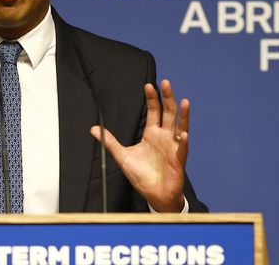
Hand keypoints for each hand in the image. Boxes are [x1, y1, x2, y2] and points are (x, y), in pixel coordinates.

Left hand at [90, 79, 188, 211]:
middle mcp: (165, 137)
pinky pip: (182, 149)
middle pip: (168, 113)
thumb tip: (94, 129)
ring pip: (180, 126)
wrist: (154, 195)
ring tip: (184, 101)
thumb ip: (110, 141)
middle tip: (165, 83)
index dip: (152, 99)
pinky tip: (184, 133)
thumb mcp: (122, 156)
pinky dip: (184, 141)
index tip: (148, 86)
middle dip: (167, 98)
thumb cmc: (142, 175)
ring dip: (182, 114)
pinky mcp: (179, 160)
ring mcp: (174, 147)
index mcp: (152, 134)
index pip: (154, 111)